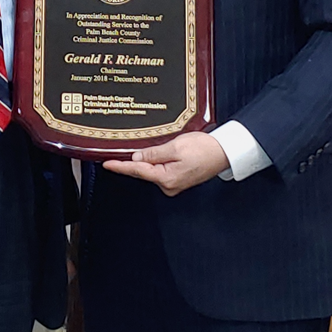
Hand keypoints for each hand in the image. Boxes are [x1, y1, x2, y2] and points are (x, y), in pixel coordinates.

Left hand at [102, 132, 230, 196]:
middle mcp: (169, 185)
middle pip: (143, 172)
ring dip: (144, 161)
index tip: (107, 164)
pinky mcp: (178, 178)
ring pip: (151, 171)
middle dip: (130, 162)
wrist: (225, 152)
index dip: (120, 166)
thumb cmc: (204, 149)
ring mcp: (174, 183)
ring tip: (135, 150)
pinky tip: (150, 155)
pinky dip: (154, 162)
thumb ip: (154, 154)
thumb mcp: (176, 147)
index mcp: (167, 178)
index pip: (137, 171)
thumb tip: (137, 158)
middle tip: (116, 153)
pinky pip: (160, 170)